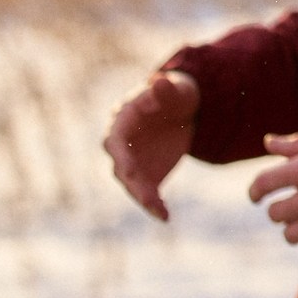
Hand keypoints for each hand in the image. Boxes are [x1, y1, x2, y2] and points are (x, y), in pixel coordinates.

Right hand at [103, 70, 199, 221]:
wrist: (182, 110)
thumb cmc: (175, 94)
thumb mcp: (176, 89)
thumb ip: (167, 89)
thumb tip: (159, 80)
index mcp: (122, 121)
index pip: (115, 140)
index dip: (120, 155)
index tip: (127, 169)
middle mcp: (122, 144)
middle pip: (121, 167)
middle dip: (133, 183)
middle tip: (148, 199)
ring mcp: (133, 161)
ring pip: (132, 184)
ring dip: (144, 198)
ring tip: (160, 212)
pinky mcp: (146, 174)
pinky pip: (148, 192)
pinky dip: (155, 205)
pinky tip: (165, 217)